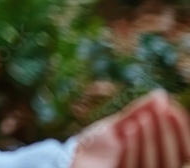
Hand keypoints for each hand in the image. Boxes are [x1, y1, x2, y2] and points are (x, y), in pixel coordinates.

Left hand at [71, 89, 189, 167]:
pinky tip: (128, 129)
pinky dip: (132, 148)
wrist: (77, 157)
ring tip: (141, 118)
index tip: (170, 108)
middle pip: (171, 159)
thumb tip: (161, 95)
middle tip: (156, 111)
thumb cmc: (102, 143)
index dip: (182, 131)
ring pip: (153, 164)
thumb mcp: (121, 125)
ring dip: (148, 139)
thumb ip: (140, 112)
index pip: (184, 151)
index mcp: (160, 160)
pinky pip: (130, 167)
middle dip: (164, 132)